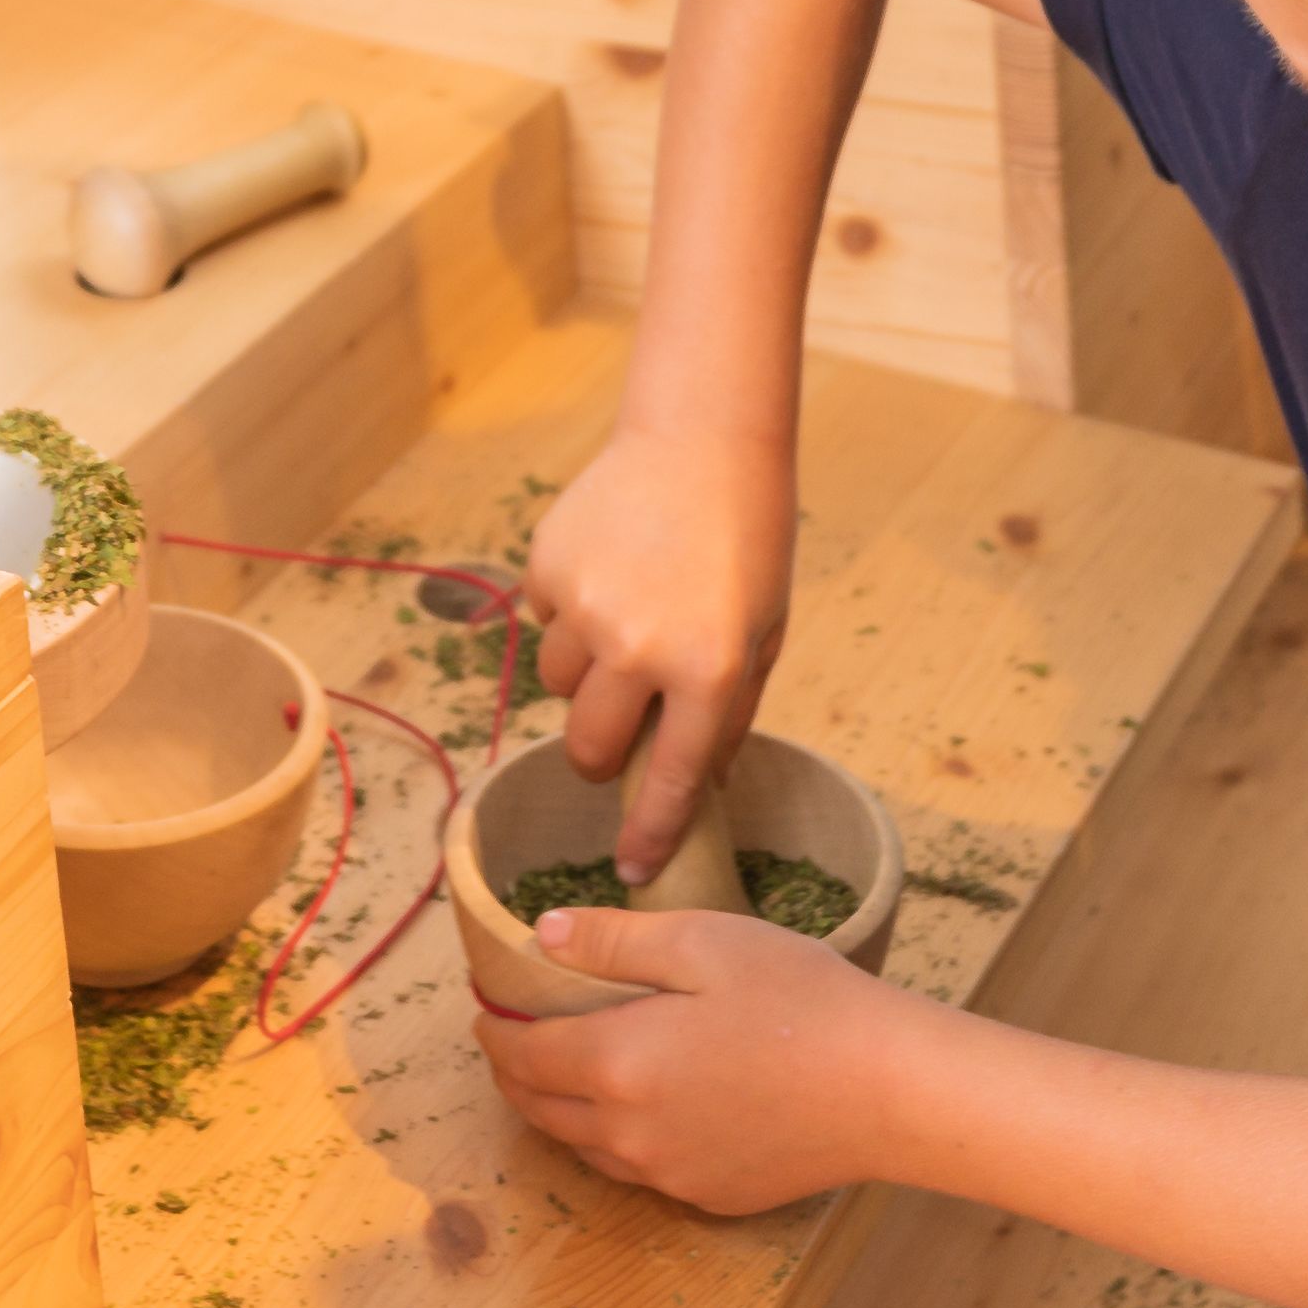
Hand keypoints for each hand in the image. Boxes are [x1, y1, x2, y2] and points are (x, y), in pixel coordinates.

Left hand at [469, 904, 922, 1205]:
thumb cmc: (802, 1000)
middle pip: (540, 1110)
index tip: (486, 1010)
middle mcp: (629, 1133)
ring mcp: (670, 1174)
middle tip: (512, 1044)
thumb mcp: (703, 943)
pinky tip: (641, 1110)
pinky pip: (641, 1170)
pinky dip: (619, 1141)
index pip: (522, 1055)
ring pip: (586, 1147)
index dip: (495, 1030)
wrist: (888, 1090)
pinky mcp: (710, 1196)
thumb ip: (611, 942)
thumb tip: (540, 937)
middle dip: (514, 1075)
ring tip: (564, 1075)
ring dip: (560, 1112)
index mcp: (616, 1063)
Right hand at [527, 418, 799, 873]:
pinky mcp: (547, 568)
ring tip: (626, 621)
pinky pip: (544, 622)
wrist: (702, 440)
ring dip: (586, 675)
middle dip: (601, 756)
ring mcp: (585, 607)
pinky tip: (609, 573)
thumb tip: (695, 787)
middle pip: (588, 748)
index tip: (632, 867)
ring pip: (559, 685)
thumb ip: (728, 714)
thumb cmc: (748, 541)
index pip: (668, 782)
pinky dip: (568, 614)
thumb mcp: (763, 635)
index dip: (648, 835)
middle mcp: (639, 649)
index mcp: (708, 672)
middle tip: (621, 732)